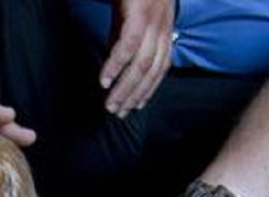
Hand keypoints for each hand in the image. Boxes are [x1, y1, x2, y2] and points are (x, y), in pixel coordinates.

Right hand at [101, 0, 174, 116]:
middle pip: (151, 72)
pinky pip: (127, 47)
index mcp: (164, 27)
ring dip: (124, 89)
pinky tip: (104, 81)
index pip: (160, 67)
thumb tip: (116, 59)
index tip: (135, 107)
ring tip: (110, 104)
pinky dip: (115, 66)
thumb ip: (125, 35)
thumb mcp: (131, 12)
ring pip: (141, 65)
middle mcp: (163, 27)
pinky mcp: (139, 14)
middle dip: (134, 96)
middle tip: (118, 113)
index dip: (148, 90)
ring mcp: (153, 21)